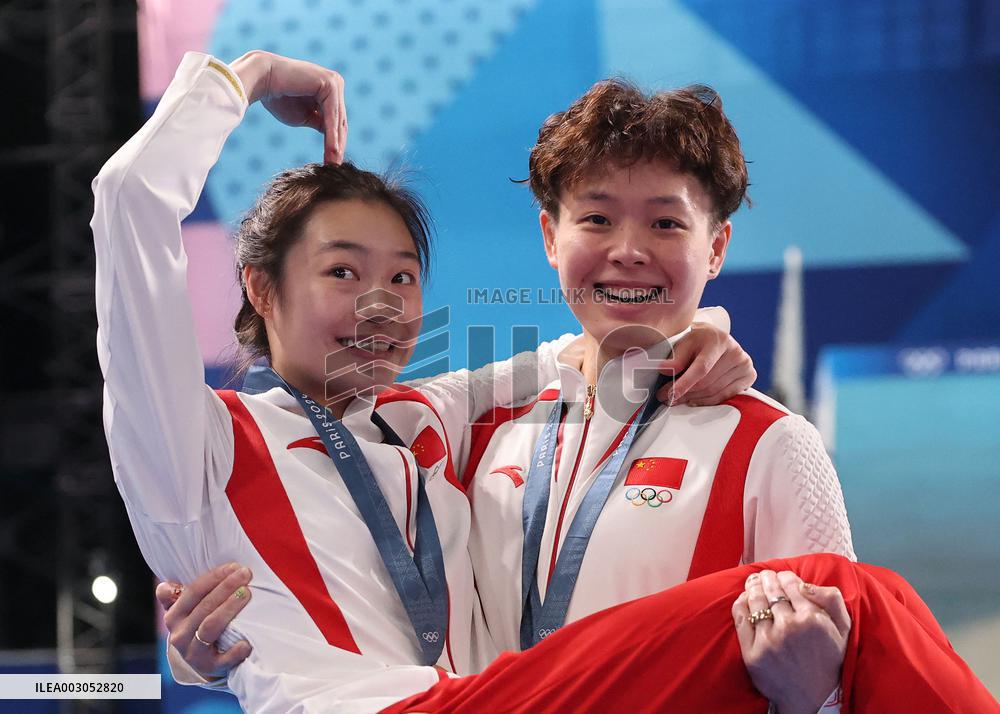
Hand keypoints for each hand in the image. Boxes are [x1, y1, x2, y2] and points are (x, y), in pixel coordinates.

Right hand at [157, 562, 253, 680]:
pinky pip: (223, 660)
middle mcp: (180, 635)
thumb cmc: (198, 625)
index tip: (234, 566)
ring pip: (211, 627)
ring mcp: (194, 653)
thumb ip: (175, 596)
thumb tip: (164, 587)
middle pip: (204, 607)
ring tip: (246, 594)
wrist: (202, 660)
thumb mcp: (185, 610)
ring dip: (230, 608)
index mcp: (173, 617)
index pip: (193, 592)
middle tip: (245, 574)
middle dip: (226, 588)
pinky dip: (235, 651)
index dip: (214, 578)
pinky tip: (246, 642)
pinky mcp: (210, 667)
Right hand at [229, 50, 347, 163]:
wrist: (262, 79)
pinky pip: (332, 115)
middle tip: (335, 167)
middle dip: (338, 146)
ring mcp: (335, 82)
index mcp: (331, 90)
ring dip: (336, 143)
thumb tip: (334, 139)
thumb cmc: (278, 97)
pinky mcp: (330, 84)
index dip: (335, 143)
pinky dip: (332, 134)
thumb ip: (320, 124)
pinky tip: (331, 150)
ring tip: (333, 163)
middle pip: (340, 122)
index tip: (333, 163)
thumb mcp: (305, 116)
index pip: (337, 121)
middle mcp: (336, 84)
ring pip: (338, 120)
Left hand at [656, 322, 755, 405]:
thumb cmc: (697, 340)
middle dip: (685, 393)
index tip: (670, 394)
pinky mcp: (749, 375)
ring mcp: (745, 364)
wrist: (714, 337)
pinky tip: (695, 399)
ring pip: (714, 392)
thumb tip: (665, 370)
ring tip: (678, 398)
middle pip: (707, 383)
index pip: (701, 368)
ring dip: (693, 398)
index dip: (685, 383)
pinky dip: (707, 401)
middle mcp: (735, 351)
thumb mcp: (684, 342)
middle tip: (667, 397)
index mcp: (718, 339)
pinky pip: (725, 396)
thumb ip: (676, 357)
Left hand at [732, 570, 850, 713]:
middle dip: (767, 578)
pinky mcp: (751, 653)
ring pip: (755, 601)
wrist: (813, 699)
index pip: (791, 585)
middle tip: (765, 575)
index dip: (785, 576)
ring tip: (754, 582)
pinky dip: (741, 604)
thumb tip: (806, 583)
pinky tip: (744, 599)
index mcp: (812, 619)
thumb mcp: (843, 629)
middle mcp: (788, 627)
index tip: (783, 576)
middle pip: (771, 591)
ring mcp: (768, 640)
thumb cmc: (829, 661)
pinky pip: (740, 619)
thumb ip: (831, 599)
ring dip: (753, 587)